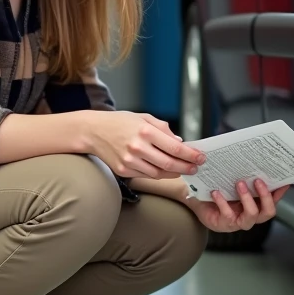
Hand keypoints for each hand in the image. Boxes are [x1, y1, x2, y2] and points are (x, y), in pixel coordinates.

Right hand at [82, 111, 205, 179]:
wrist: (93, 131)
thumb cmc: (119, 122)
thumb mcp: (143, 118)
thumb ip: (163, 129)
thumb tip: (180, 141)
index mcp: (145, 131)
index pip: (174, 147)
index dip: (190, 155)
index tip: (200, 157)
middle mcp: (137, 147)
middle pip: (169, 164)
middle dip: (186, 167)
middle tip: (196, 168)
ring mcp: (130, 161)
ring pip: (159, 173)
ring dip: (174, 173)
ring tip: (183, 170)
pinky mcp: (123, 170)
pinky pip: (146, 176)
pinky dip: (158, 174)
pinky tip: (165, 171)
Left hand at [185, 178, 287, 232]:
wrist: (196, 198)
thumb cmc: (218, 188)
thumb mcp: (233, 180)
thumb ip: (246, 175)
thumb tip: (257, 160)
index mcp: (255, 204)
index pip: (273, 200)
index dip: (279, 192)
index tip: (283, 180)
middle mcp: (249, 214)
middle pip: (268, 212)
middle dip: (266, 196)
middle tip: (258, 180)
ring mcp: (238, 221)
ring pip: (251, 215)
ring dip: (247, 199)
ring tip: (239, 183)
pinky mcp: (224, 224)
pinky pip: (228, 215)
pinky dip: (223, 203)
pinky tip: (216, 192)